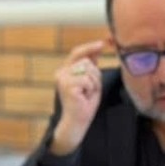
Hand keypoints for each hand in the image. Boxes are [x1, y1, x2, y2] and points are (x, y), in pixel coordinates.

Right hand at [49, 38, 111, 156]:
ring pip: (88, 70)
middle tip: (90, 90)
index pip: (77, 53)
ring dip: (94, 83)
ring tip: (87, 94)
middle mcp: (61, 73)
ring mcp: (63, 79)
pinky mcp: (67, 86)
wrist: (77, 122)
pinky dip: (91, 89)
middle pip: (87, 62)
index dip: (90, 47)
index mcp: (65, 70)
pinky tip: (85, 97)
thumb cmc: (84, 103)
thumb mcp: (90, 81)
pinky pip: (87, 80)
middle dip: (95, 75)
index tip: (103, 43)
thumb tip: (98, 48)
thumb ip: (91, 66)